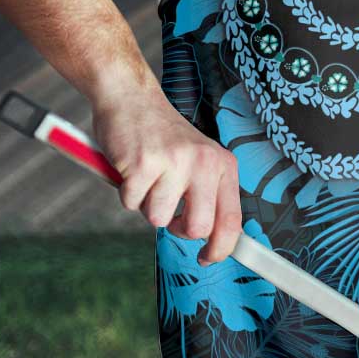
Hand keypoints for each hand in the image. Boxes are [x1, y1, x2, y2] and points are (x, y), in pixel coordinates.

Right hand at [92, 88, 241, 266]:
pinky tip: (132, 169)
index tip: (208, 258)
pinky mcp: (143, 163)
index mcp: (223, 164)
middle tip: (168, 210)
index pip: (232, 219)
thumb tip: (214, 240)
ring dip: (147, 205)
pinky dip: (127, 193)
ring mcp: (174, 162)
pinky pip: (131, 204)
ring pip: (158, 219)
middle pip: (197, 228)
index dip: (221, 248)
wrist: (132, 98)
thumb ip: (208, 194)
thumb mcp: (199, 160)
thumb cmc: (163, 137)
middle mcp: (204, 163)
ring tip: (148, 177)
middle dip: (178, 229)